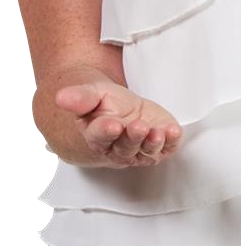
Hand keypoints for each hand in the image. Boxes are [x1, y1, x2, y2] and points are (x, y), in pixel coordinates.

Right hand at [54, 79, 183, 167]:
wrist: (116, 108)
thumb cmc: (101, 104)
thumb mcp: (90, 94)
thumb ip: (79, 97)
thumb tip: (61, 97)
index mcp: (97, 136)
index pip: (100, 137)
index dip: (106, 131)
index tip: (111, 124)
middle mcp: (118, 148)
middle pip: (126, 147)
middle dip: (133, 138)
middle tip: (138, 127)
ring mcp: (140, 149)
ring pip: (146, 151)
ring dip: (153, 143)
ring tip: (158, 132)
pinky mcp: (158, 145)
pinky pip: (166, 148)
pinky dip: (172, 142)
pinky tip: (173, 131)